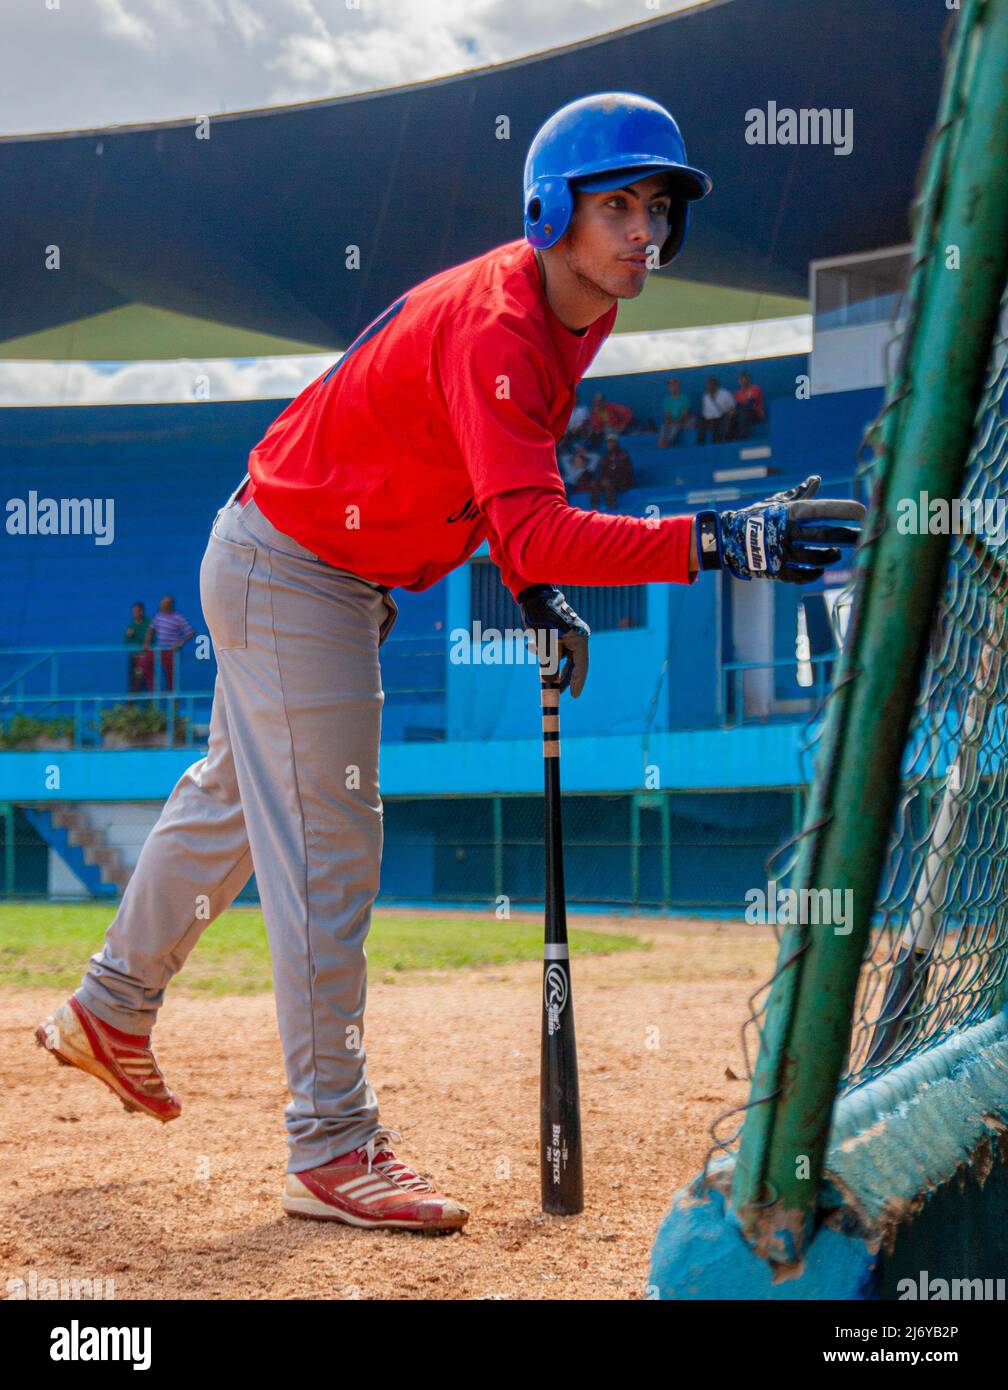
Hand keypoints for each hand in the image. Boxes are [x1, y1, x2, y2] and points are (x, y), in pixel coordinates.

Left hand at [518, 584, 590, 697]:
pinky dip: (545, 652)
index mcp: (579, 638)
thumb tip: (551, 683)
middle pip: (573, 663)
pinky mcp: (562, 633)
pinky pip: (556, 649)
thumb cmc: (539, 617)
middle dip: (562, 676)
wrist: (533, 596)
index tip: (574, 696)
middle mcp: (578, 637)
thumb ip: (549, 663)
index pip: (581, 665)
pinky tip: (531, 644)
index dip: (578, 682)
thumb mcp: (543, 643)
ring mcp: (571, 634)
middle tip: (558, 692)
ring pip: (562, 656)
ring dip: (549, 660)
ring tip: (533, 648)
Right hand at [694, 475, 864, 583]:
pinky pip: (802, 575)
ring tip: (837, 553)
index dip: (844, 510)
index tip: (864, 511)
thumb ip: (800, 494)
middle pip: (826, 535)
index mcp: (789, 512)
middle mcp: (787, 532)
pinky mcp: (776, 571)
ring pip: (817, 557)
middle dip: (848, 536)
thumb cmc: (756, 517)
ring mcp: (782, 553)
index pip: (822, 509)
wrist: (726, 540)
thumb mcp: (777, 503)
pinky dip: (814, 573)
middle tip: (865, 536)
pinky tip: (819, 569)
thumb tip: (817, 478)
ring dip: (831, 556)